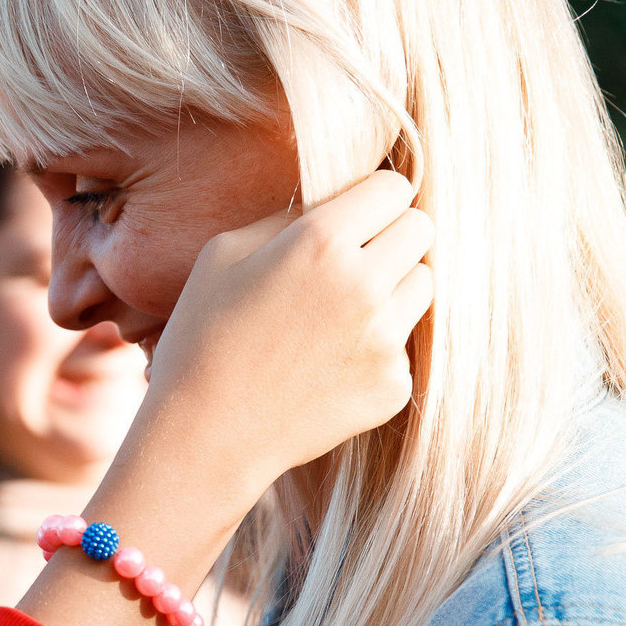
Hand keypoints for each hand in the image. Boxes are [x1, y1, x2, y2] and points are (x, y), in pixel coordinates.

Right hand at [143, 169, 434, 496]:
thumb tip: (332, 203)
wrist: (206, 436)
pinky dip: (377, 347)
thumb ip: (288, 217)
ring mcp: (386, 340)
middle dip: (392, 236)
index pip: (393, 189)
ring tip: (339, 313)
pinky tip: (329, 364)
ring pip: (423, 285)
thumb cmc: (202, 338)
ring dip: (393, 288)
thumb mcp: (223, 254)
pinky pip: (404, 345)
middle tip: (356, 258)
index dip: (376, 196)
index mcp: (322, 242)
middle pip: (421, 231)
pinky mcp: (394, 385)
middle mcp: (365, 286)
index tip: (360, 214)